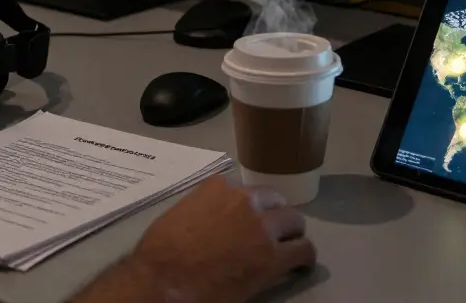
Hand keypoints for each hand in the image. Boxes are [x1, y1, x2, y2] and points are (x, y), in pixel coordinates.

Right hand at [75, 176, 314, 302]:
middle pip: (275, 201)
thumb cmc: (161, 250)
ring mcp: (262, 227)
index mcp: (219, 187)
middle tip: (270, 235)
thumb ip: (203, 207)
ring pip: (294, 222)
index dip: (250, 208)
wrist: (165, 278)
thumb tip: (211, 217)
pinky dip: (304, 257)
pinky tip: (300, 266)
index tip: (246, 222)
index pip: (247, 191)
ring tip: (287, 249)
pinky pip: (303, 250)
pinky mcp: (273, 256)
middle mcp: (245, 200)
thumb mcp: (180, 213)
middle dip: (275, 217)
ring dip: (291, 234)